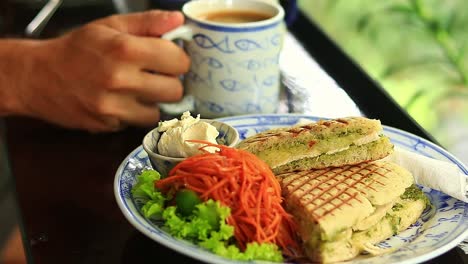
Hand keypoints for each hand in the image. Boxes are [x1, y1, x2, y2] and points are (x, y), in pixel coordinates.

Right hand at [16, 10, 189, 131]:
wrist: (37, 77)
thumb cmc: (77, 48)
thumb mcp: (110, 26)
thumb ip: (148, 22)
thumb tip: (178, 20)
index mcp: (125, 49)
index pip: (179, 61)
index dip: (178, 60)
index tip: (170, 59)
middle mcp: (120, 79)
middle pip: (175, 91)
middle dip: (170, 82)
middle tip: (156, 76)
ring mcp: (113, 106)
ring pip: (159, 112)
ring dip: (153, 102)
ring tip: (138, 89)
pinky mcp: (107, 125)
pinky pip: (137, 123)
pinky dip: (135, 114)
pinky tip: (122, 101)